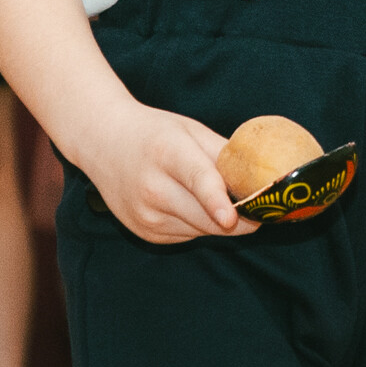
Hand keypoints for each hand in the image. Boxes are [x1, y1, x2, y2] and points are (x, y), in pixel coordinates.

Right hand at [77, 104, 258, 243]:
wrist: (104, 142)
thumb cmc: (155, 133)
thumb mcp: (191, 131)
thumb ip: (225, 155)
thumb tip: (260, 179)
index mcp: (167, 152)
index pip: (196, 179)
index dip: (216, 200)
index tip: (232, 217)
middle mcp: (152, 187)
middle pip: (204, 216)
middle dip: (238, 219)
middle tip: (262, 212)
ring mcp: (145, 214)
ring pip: (200, 230)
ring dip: (218, 221)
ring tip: (220, 201)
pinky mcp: (145, 232)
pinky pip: (187, 235)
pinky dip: (198, 225)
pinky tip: (189, 204)